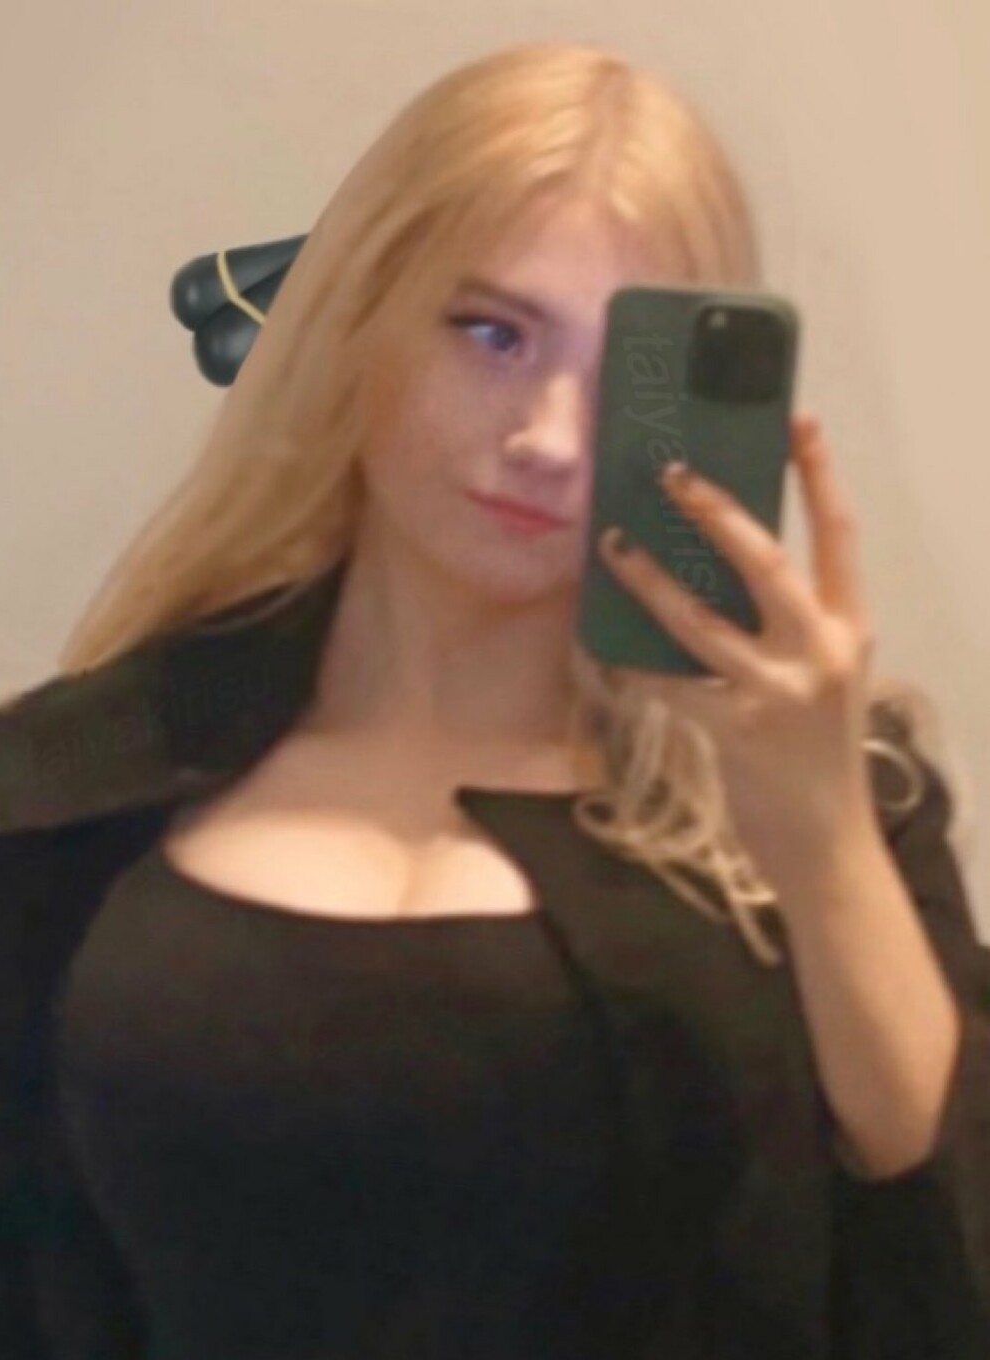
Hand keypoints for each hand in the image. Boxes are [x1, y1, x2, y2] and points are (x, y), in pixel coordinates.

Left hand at [596, 413, 880, 892]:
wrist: (826, 847)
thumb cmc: (816, 760)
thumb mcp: (821, 682)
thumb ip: (789, 631)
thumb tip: (717, 573)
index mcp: (848, 629)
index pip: (838, 535)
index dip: (818, 474)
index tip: (795, 419)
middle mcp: (819, 652)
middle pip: (766, 560)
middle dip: (716, 511)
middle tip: (672, 472)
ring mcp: (776, 692)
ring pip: (700, 620)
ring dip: (649, 581)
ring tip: (614, 546)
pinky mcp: (734, 732)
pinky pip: (669, 685)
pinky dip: (633, 665)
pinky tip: (605, 647)